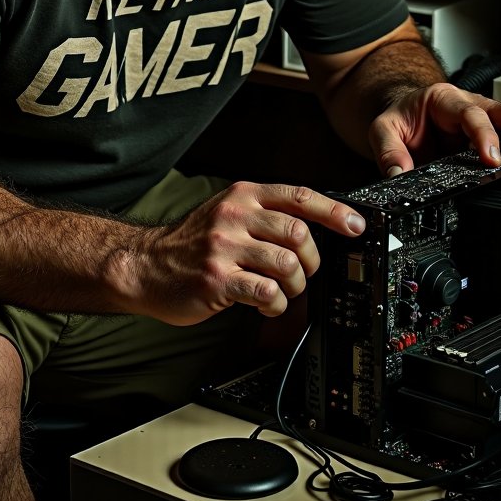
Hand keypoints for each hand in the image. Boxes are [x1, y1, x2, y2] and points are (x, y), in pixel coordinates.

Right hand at [134, 181, 365, 325]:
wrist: (144, 266)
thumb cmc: (191, 243)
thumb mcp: (226, 212)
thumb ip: (264, 213)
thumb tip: (316, 225)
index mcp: (242, 196)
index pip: (299, 197)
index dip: (334, 212)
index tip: (356, 226)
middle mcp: (234, 217)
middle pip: (299, 234)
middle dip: (312, 261)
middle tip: (304, 273)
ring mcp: (224, 248)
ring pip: (287, 265)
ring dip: (295, 285)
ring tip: (283, 291)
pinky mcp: (218, 279)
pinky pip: (267, 292)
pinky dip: (276, 304)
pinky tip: (266, 305)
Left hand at [369, 81, 500, 178]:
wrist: (405, 115)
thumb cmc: (402, 118)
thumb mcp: (383, 130)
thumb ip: (389, 151)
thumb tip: (399, 175)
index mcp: (444, 100)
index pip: (469, 113)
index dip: (483, 133)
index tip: (490, 156)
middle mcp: (470, 106)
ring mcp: (486, 120)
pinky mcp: (492, 136)